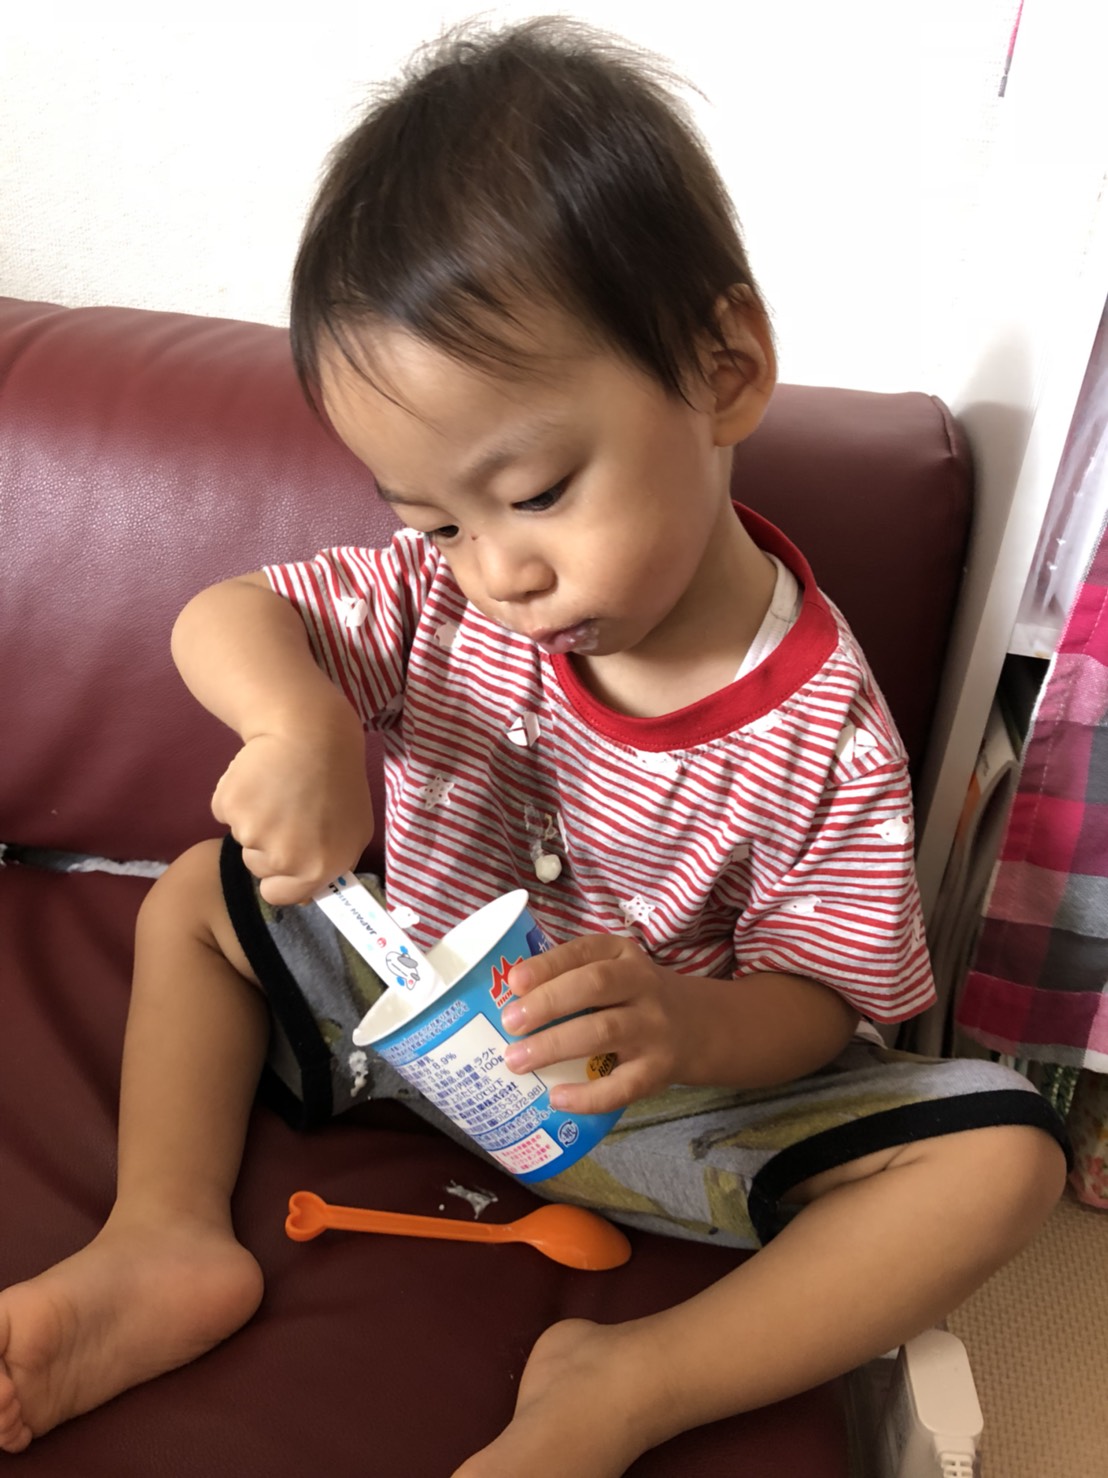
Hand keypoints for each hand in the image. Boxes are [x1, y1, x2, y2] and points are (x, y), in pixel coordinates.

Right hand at [211, 718, 373, 905]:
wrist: (309, 729)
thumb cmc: (338, 777)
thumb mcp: (354, 829)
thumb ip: (331, 865)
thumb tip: (306, 892)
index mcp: (319, 869)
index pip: (279, 895)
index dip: (280, 876)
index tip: (286, 853)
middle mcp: (285, 859)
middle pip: (256, 866)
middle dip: (267, 844)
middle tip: (288, 808)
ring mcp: (253, 833)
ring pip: (242, 837)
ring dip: (255, 816)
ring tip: (278, 787)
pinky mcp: (229, 807)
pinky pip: (226, 812)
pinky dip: (237, 797)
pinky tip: (259, 777)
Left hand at [499, 934, 699, 1113]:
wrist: (701, 1026)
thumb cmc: (636, 997)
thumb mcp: (615, 970)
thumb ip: (571, 977)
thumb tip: (506, 1001)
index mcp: (623, 955)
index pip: (583, 951)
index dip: (548, 965)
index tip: (514, 982)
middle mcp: (642, 985)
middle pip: (594, 986)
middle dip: (548, 1003)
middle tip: (510, 1022)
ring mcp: (654, 1028)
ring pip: (604, 1031)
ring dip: (556, 1045)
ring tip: (517, 1060)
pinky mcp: (659, 1069)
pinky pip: (623, 1085)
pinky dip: (588, 1095)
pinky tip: (556, 1097)